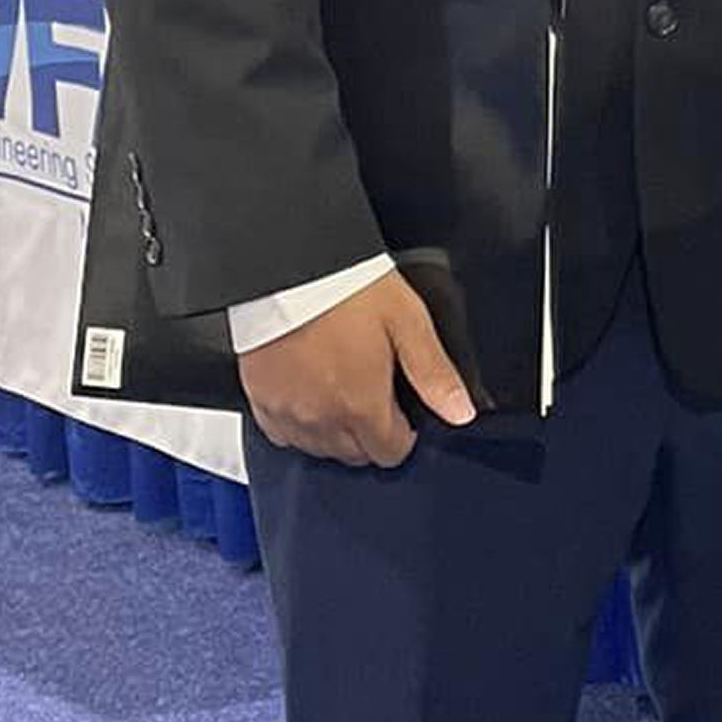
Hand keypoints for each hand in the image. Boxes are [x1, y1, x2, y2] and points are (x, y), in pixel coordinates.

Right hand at [241, 271, 475, 466]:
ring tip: (341, 388)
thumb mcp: (408, 322)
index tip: (401, 409)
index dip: (403, 433)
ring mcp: (287, 412)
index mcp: (362, 405)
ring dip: (335, 431)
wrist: (290, 266)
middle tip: (372, 391)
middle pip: (356, 455)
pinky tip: (308, 393)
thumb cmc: (349, 289)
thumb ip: (434, 374)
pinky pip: (283, 434)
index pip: (390, 453)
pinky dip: (298, 424)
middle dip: (371, 433)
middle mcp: (322, 419)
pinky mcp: (260, 400)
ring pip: (319, 449)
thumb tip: (461, 413)